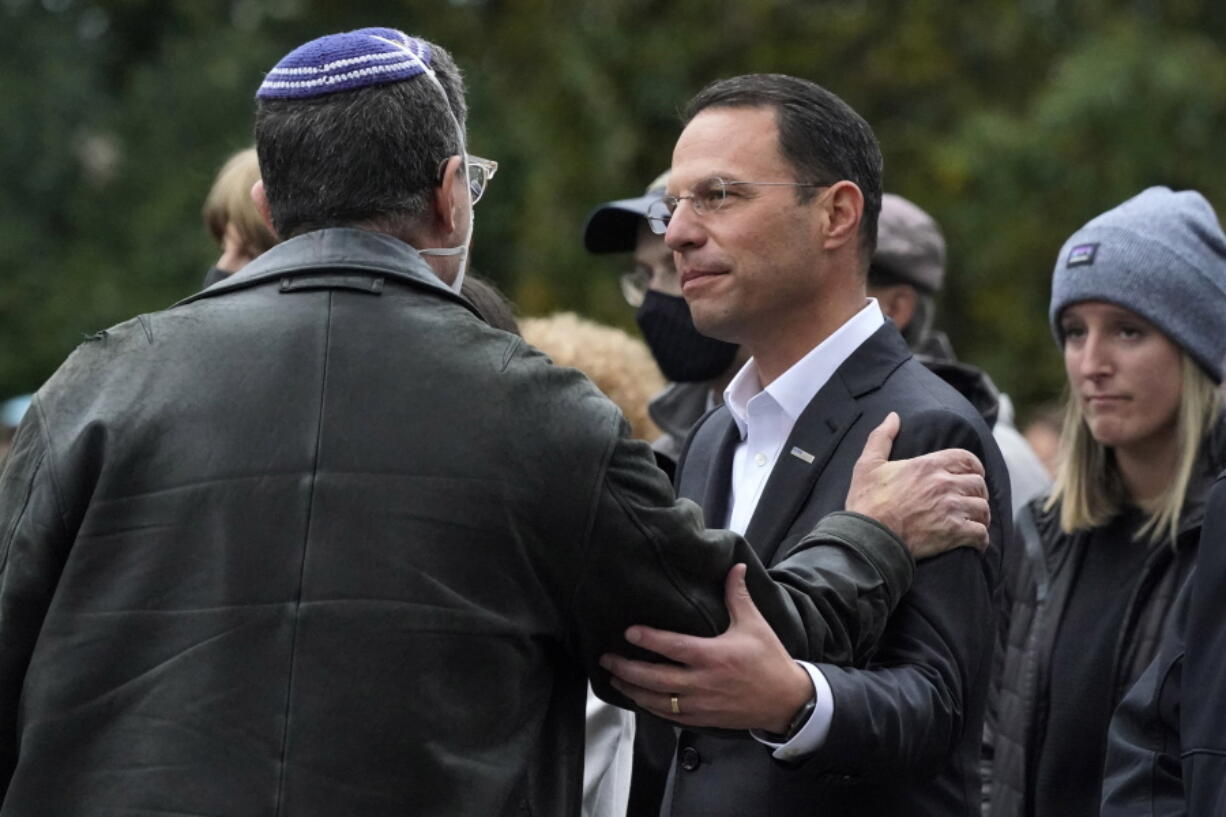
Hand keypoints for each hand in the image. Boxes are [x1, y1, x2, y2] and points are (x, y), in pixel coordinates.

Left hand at [599, 564, 813, 733]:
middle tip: (605, 659)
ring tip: (614, 679)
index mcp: (713, 656)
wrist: (786, 701)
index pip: (673, 647)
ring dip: (633, 690)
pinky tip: (639, 699)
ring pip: (657, 701)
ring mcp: (700, 704)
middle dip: (626, 669)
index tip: (627, 632)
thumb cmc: (769, 660)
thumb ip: (738, 596)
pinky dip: (650, 708)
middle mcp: (702, 682)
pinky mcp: (702, 719)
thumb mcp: (755, 625)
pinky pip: (669, 716)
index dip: (648, 639)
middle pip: (655, 678)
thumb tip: (734, 566)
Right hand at [845, 412, 989, 557]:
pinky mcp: (954, 533)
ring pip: (982, 509)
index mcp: (928, 465)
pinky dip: (981, 539)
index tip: (973, 475)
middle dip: (978, 493)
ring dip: (980, 516)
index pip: (967, 459)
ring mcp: (951, 509)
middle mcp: (944, 484)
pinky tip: (975, 541)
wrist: (868, 538)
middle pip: (979, 484)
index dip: (974, 467)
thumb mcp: (868, 464)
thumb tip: (893, 416)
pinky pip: (981, 534)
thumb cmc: (866, 502)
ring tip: (974, 522)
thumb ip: (882, 437)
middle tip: (971, 501)